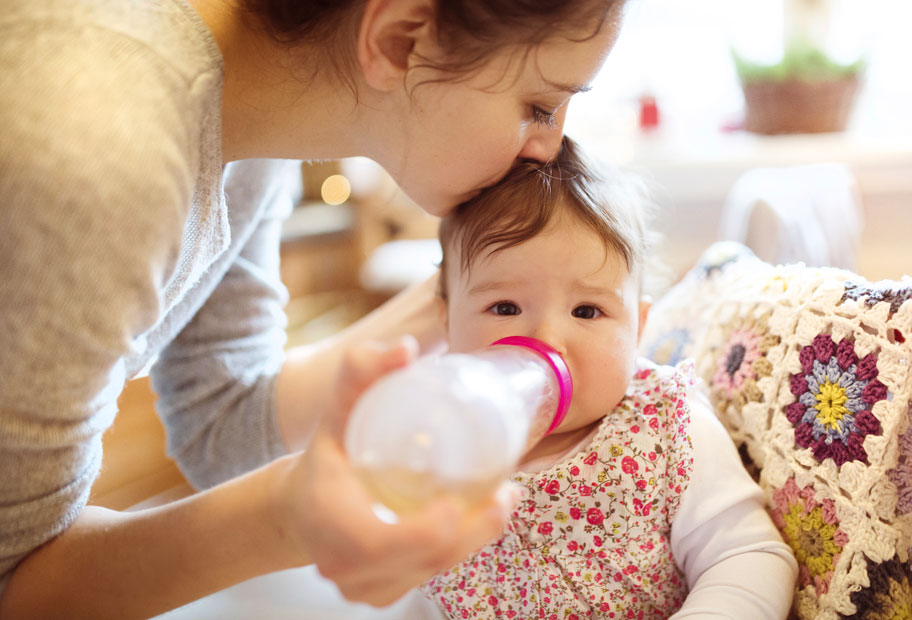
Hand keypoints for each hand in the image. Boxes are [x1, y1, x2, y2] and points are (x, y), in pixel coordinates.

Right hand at [277, 337, 517, 605]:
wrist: (299, 507)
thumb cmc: (325, 455)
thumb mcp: (337, 408)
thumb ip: (362, 371)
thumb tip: (405, 349)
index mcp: (330, 522)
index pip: (382, 541)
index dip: (430, 531)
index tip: (464, 501)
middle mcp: (344, 565)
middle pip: (423, 559)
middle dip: (475, 531)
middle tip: (507, 492)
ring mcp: (362, 587)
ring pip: (431, 571)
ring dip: (473, 541)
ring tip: (503, 502)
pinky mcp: (378, 594)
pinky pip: (427, 577)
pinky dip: (457, 554)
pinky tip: (479, 525)